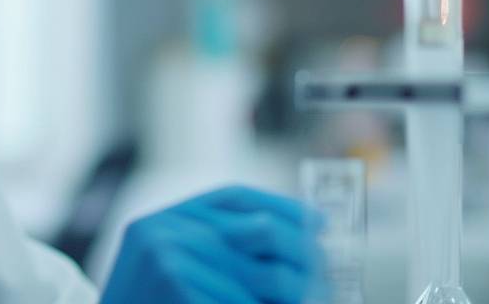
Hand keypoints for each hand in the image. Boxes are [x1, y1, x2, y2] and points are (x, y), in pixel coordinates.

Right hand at [101, 185, 324, 303]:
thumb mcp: (177, 269)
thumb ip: (219, 249)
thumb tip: (300, 233)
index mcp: (164, 220)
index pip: (233, 197)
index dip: (280, 207)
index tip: (319, 223)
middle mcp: (163, 230)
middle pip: (256, 231)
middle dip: (298, 255)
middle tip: (325, 275)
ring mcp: (167, 259)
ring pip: (257, 275)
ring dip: (288, 294)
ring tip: (308, 298)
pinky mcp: (177, 286)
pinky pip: (241, 301)